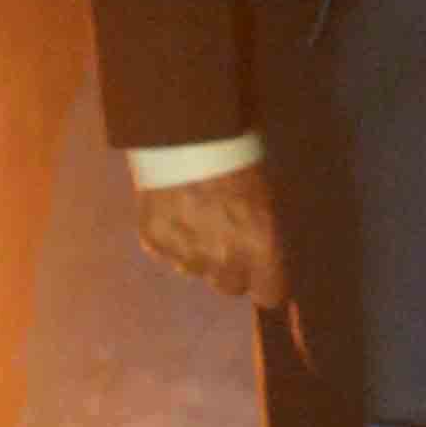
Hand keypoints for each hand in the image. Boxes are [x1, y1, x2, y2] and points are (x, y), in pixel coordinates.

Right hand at [133, 161, 290, 306]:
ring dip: (201, 252)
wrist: (185, 133)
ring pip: (197, 270)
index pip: (271, 294)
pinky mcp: (154, 243)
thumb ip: (269, 230)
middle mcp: (224, 261)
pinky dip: (173, 238)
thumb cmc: (241, 154)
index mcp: (261, 247)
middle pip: (231, 286)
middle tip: (231, 236)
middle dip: (233, 268)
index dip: (269, 281)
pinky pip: (168, 252)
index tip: (267, 271)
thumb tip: (270, 248)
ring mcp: (185, 255)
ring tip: (199, 215)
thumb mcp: (270, 192)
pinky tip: (175, 209)